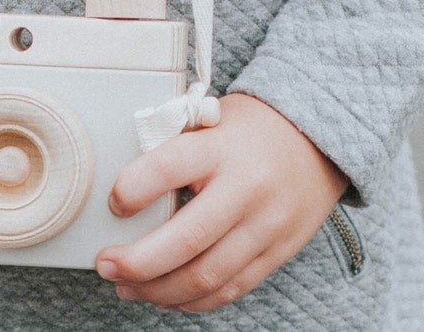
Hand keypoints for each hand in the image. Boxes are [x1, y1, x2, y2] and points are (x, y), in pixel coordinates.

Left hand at [95, 94, 349, 311]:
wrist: (318, 138)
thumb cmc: (249, 131)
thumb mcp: (209, 122)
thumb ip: (171, 149)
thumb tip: (122, 194)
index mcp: (221, 148)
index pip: (167, 168)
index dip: (132, 191)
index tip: (114, 205)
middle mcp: (247, 189)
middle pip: (186, 241)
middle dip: (136, 263)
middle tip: (106, 265)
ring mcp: (266, 226)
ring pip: (206, 277)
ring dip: (158, 291)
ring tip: (127, 287)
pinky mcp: (278, 252)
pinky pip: (230, 290)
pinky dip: (192, 301)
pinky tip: (165, 297)